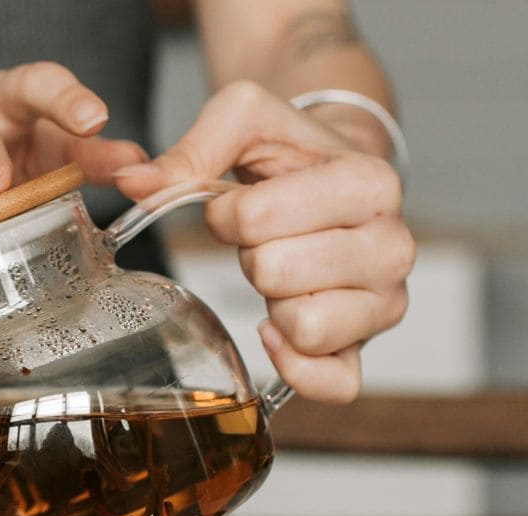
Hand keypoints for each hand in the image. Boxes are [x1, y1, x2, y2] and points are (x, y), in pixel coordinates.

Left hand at [113, 81, 412, 403]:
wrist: (337, 175)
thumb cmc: (293, 152)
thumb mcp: (247, 120)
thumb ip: (192, 148)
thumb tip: (134, 184)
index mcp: (370, 183)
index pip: (259, 218)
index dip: (230, 213)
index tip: (245, 202)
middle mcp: (393, 246)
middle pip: (275, 273)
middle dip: (252, 255)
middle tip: (271, 238)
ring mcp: (385, 303)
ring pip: (303, 327)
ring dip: (273, 302)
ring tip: (285, 271)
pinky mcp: (366, 346)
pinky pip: (334, 384)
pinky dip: (295, 365)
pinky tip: (276, 329)